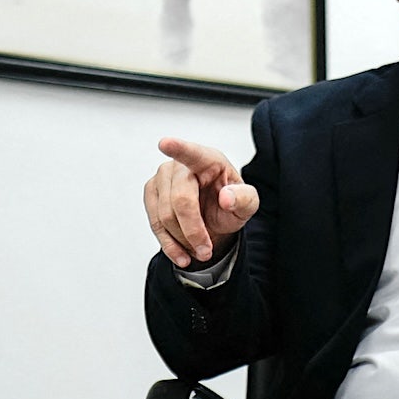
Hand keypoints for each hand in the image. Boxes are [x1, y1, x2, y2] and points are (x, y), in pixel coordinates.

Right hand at [143, 137, 259, 268]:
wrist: (214, 215)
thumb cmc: (230, 202)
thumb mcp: (248, 204)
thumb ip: (244, 199)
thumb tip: (227, 198)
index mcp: (208, 159)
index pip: (192, 154)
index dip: (178, 148)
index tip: (164, 143)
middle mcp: (180, 165)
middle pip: (180, 201)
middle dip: (193, 231)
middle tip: (207, 252)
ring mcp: (161, 177)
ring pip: (164, 216)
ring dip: (183, 240)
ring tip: (200, 251)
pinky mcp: (151, 193)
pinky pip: (155, 224)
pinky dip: (169, 244)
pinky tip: (182, 255)